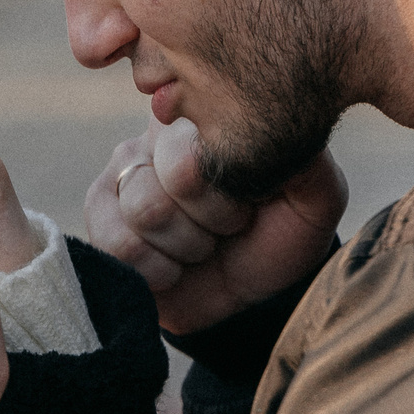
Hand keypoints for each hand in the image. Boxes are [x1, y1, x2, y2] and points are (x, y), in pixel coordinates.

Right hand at [85, 121, 345, 334]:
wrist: (250, 296)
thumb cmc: (278, 236)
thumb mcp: (314, 198)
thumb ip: (306, 160)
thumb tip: (264, 133)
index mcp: (207, 117)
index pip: (200, 145)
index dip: (229, 193)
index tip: (251, 203)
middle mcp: (157, 135)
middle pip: (172, 179)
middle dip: (212, 221)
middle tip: (226, 227)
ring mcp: (121, 173)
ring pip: (144, 212)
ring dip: (186, 246)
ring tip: (201, 246)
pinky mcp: (99, 217)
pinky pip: (116, 244)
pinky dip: (157, 270)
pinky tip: (173, 267)